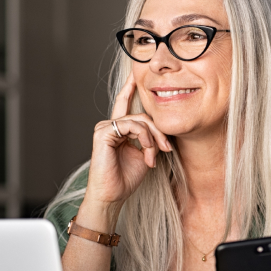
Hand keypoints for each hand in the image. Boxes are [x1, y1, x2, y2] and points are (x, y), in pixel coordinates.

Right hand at [84, 73, 173, 210]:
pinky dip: (143, 137)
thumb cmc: (126, 179)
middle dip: (158, 130)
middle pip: (141, 115)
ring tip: (153, 155)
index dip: (130, 88)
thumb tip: (161, 131)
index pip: (125, 103)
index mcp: (118, 129)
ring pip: (138, 120)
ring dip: (152, 138)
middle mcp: (110, 125)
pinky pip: (130, 125)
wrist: (112, 196)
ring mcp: (105, 128)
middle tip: (167, 148)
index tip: (137, 75)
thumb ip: (150, 139)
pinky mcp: (103, 133)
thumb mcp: (145, 155)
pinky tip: (146, 151)